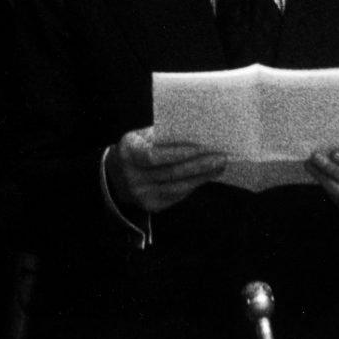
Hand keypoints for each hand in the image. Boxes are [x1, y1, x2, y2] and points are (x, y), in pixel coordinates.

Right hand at [105, 126, 225, 213]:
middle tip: (221, 157)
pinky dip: (194, 184)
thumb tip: (199, 133)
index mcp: (128, 153)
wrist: (117, 175)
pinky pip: (178, 195)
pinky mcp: (152, 206)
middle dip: (199, 165)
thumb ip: (164, 135)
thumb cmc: (138, 148)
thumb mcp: (143, 137)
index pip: (154, 156)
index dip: (179, 153)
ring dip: (202, 176)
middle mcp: (132, 177)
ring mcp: (141, 194)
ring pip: (178, 186)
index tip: (203, 146)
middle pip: (171, 173)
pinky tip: (208, 176)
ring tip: (220, 166)